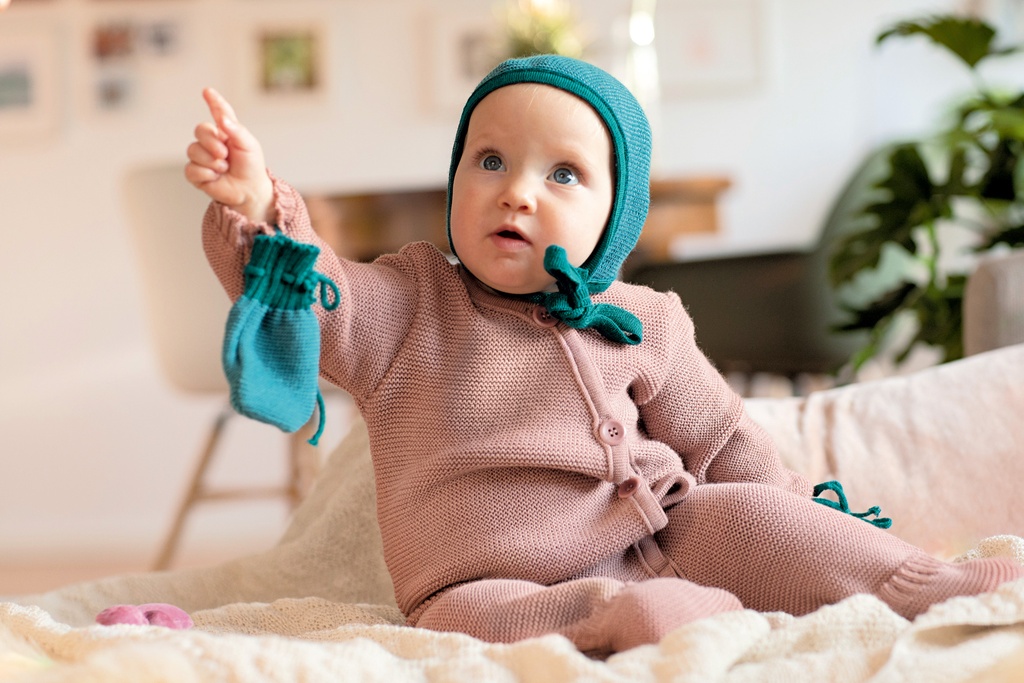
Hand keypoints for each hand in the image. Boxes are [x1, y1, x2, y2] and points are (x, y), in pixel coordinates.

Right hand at [185, 88, 274, 222]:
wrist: (250, 191)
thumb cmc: (251, 167)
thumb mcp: (249, 146)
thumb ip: (236, 130)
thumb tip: (222, 119)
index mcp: (226, 131)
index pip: (218, 112)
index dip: (213, 101)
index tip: (208, 91)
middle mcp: (212, 141)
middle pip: (199, 130)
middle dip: (211, 142)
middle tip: (224, 155)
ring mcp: (202, 157)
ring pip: (193, 150)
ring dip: (211, 161)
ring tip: (224, 168)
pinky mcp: (196, 173)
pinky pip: (191, 169)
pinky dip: (206, 173)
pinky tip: (215, 177)